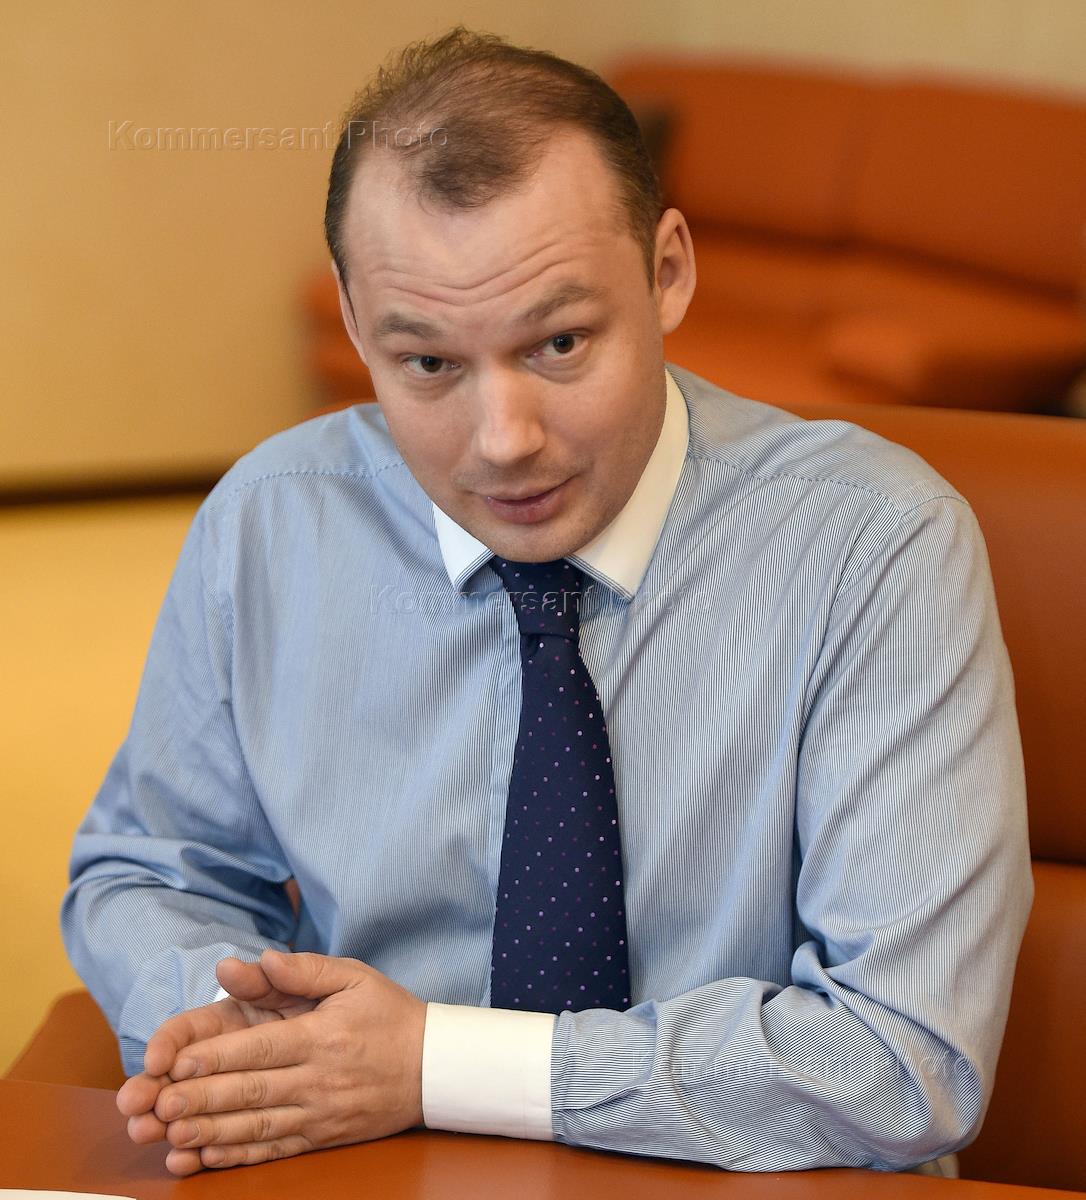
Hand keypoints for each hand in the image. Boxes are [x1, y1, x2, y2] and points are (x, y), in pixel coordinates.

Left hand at [116, 950, 426, 1174]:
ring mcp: (320, 1114)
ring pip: (258, 1127)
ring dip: (211, 1134)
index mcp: (322, 1035)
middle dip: (202, 1100)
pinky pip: (274, 1150)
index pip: (261, 1047)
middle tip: (158, 1105)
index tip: (176, 1063)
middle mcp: (318, 1079)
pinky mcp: (322, 1138)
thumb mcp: (354, 977)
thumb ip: (305, 969)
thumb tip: (261, 958)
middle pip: (252, 1091)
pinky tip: (206, 1158)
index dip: (217, 1057)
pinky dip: (238, 1157)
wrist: (434, 1067)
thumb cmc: (389, 1014)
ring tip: (172, 1135)